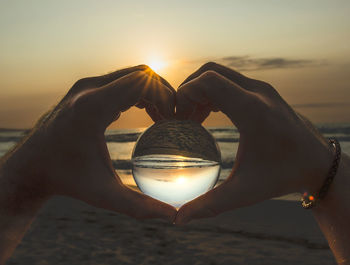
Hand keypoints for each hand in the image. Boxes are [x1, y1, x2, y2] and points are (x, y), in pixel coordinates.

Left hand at [5, 65, 176, 220]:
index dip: (165, 97)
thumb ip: (139, 207)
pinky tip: (143, 114)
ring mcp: (85, 86)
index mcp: (92, 107)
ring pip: (131, 75)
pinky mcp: (84, 90)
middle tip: (172, 118)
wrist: (31, 166)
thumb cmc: (66, 179)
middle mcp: (88, 89)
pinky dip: (137, 93)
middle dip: (163, 92)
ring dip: (151, 92)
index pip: (142, 82)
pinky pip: (119, 81)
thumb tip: (171, 216)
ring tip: (161, 117)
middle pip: (141, 73)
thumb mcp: (104, 195)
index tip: (173, 120)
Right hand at [175, 62, 333, 223]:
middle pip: (210, 72)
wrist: (318, 164)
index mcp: (252, 110)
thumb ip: (209, 205)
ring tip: (192, 118)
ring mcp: (262, 89)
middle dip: (189, 90)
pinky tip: (209, 115)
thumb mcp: (244, 192)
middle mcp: (258, 92)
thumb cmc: (283, 177)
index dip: (185, 94)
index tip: (177, 118)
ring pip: (220, 75)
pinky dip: (214, 93)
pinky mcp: (264, 92)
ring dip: (201, 91)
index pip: (208, 81)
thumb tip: (179, 219)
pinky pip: (231, 82)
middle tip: (181, 117)